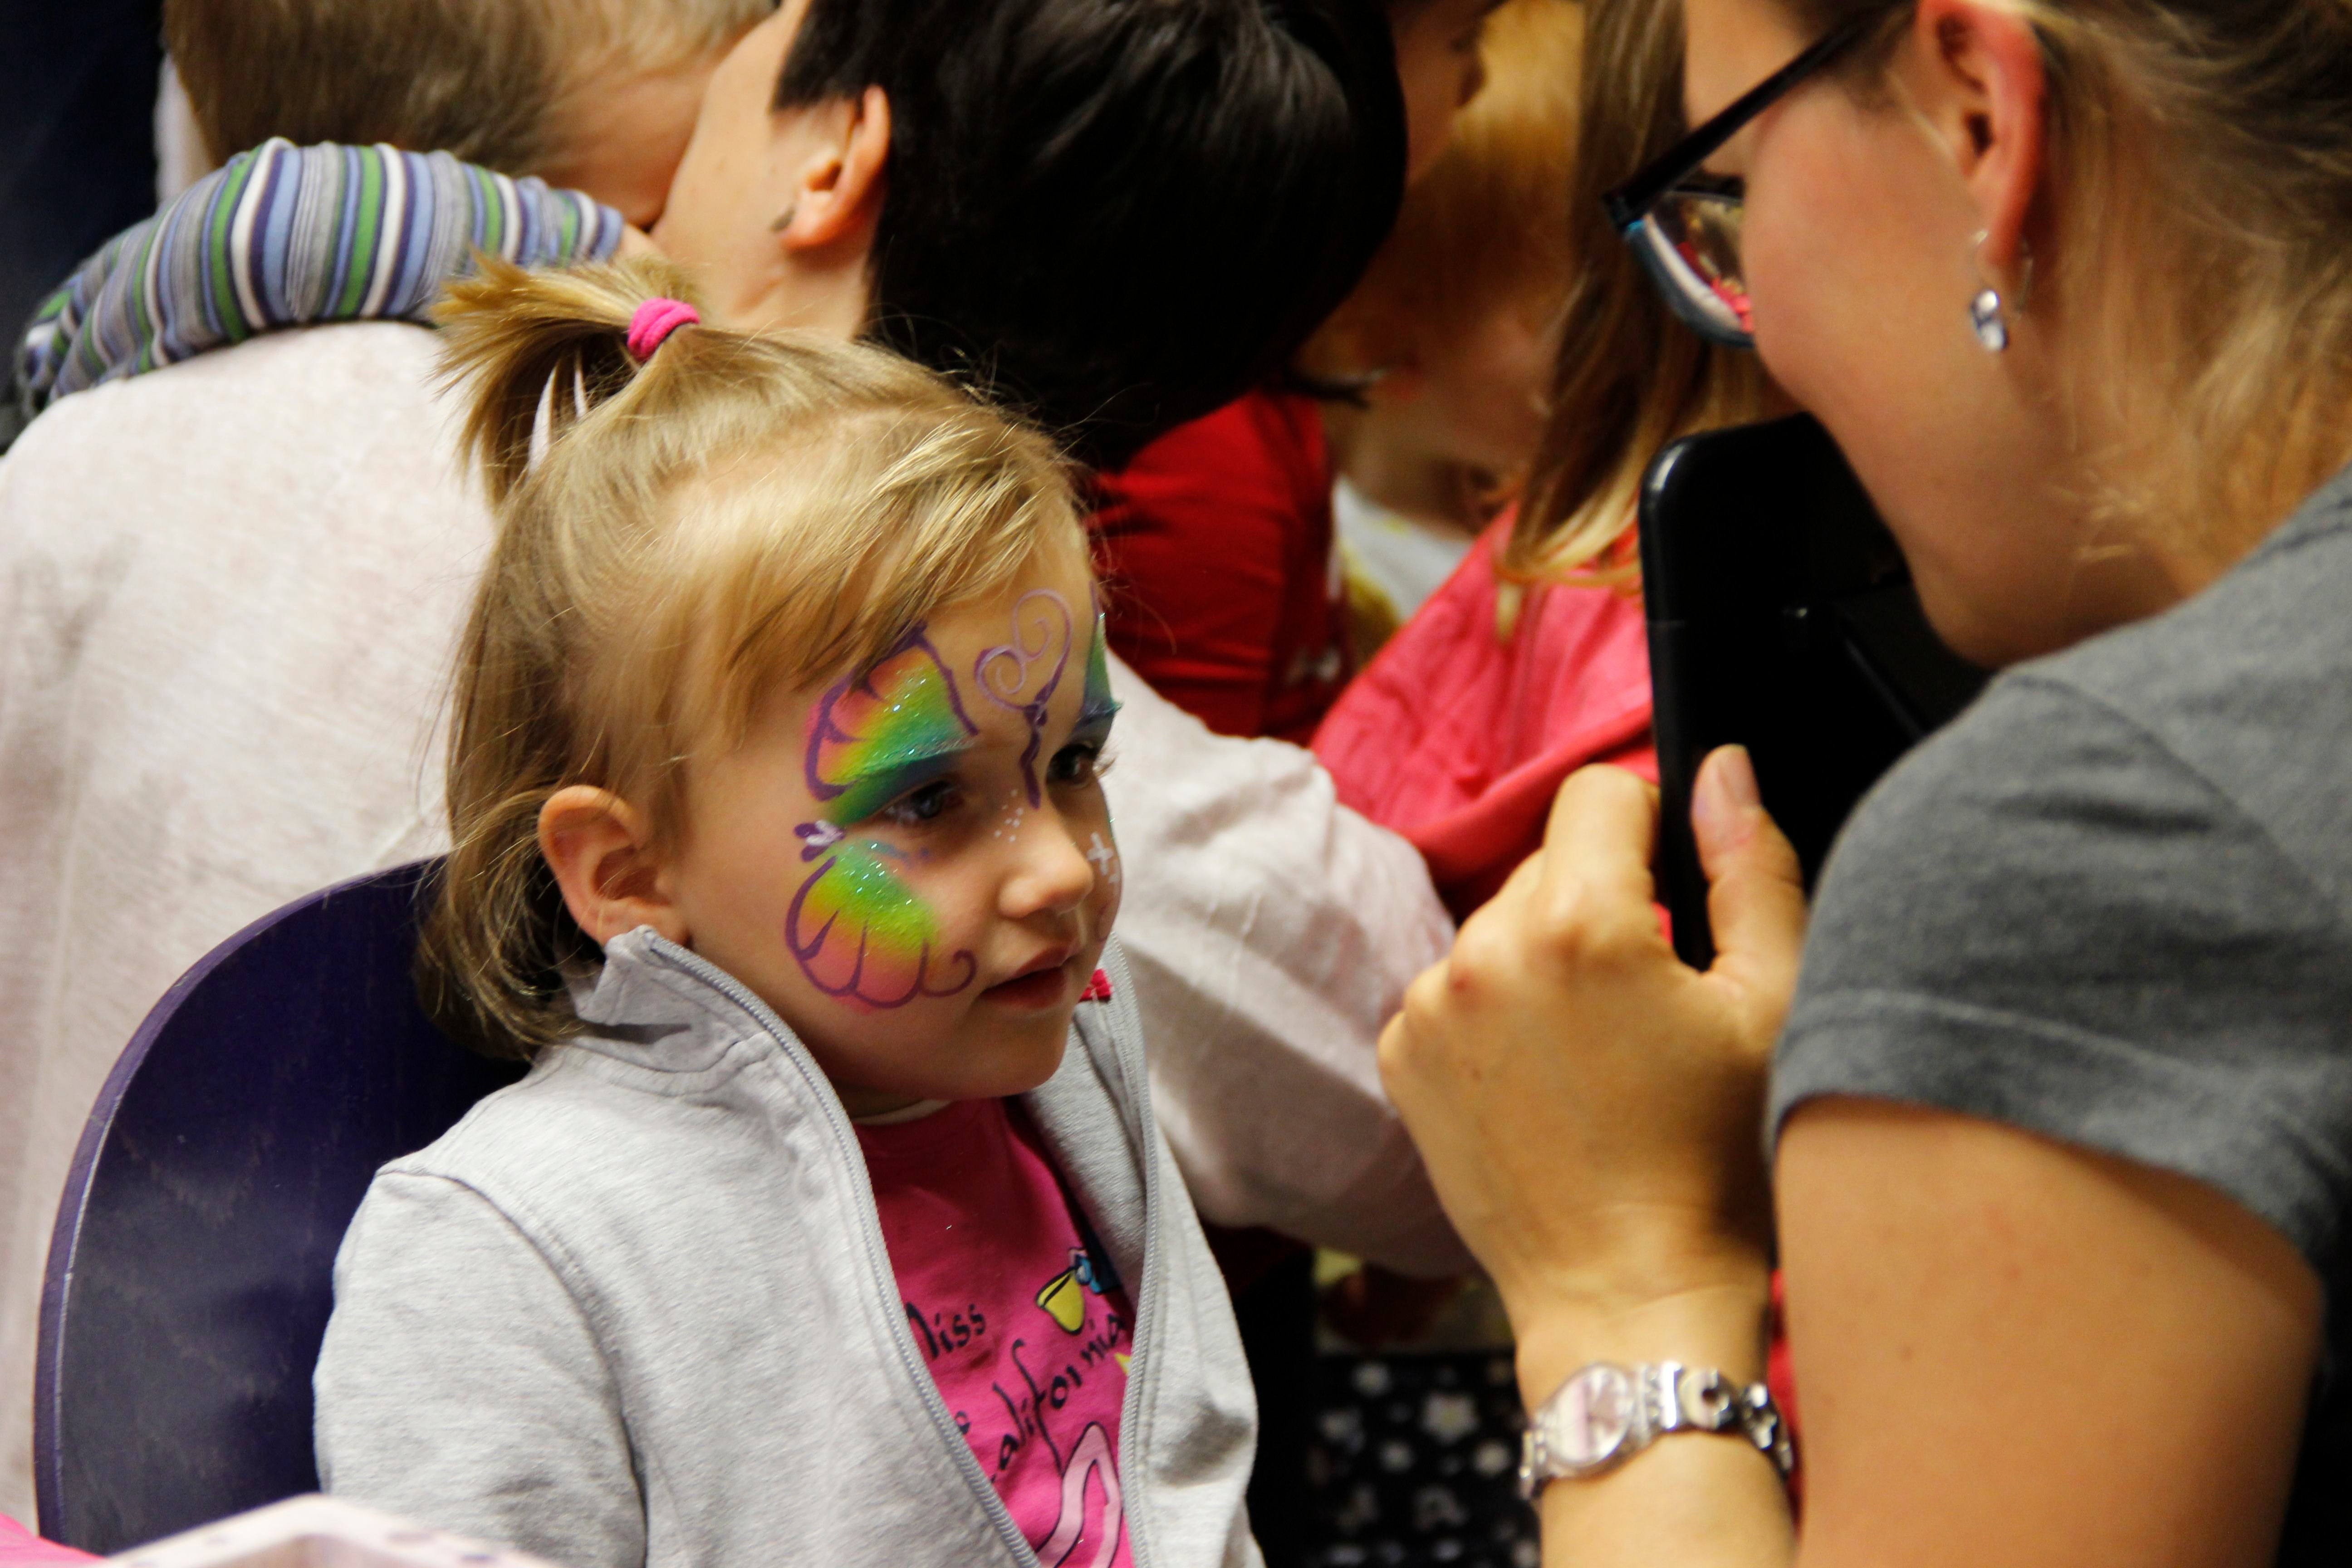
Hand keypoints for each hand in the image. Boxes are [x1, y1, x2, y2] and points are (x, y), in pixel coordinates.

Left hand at [1377, 748, 1806, 1359]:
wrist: (1630, 1296)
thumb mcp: (1772, 1004)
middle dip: (1602, 904)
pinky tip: (1548, 1082)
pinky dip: (1499, 1014)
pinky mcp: (1398, 1054)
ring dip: (1546, 960)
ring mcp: (1430, 1006)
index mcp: (1578, 922)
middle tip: (1648, 1002)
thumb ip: (1749, 865)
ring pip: (1501, 926)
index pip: (1602, 792)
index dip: (1652, 831)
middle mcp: (1484, 950)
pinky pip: (1457, 988)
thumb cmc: (1719, 1163)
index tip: (1677, 901)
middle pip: (1549, 862)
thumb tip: (1720, 767)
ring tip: (1599, 1054)